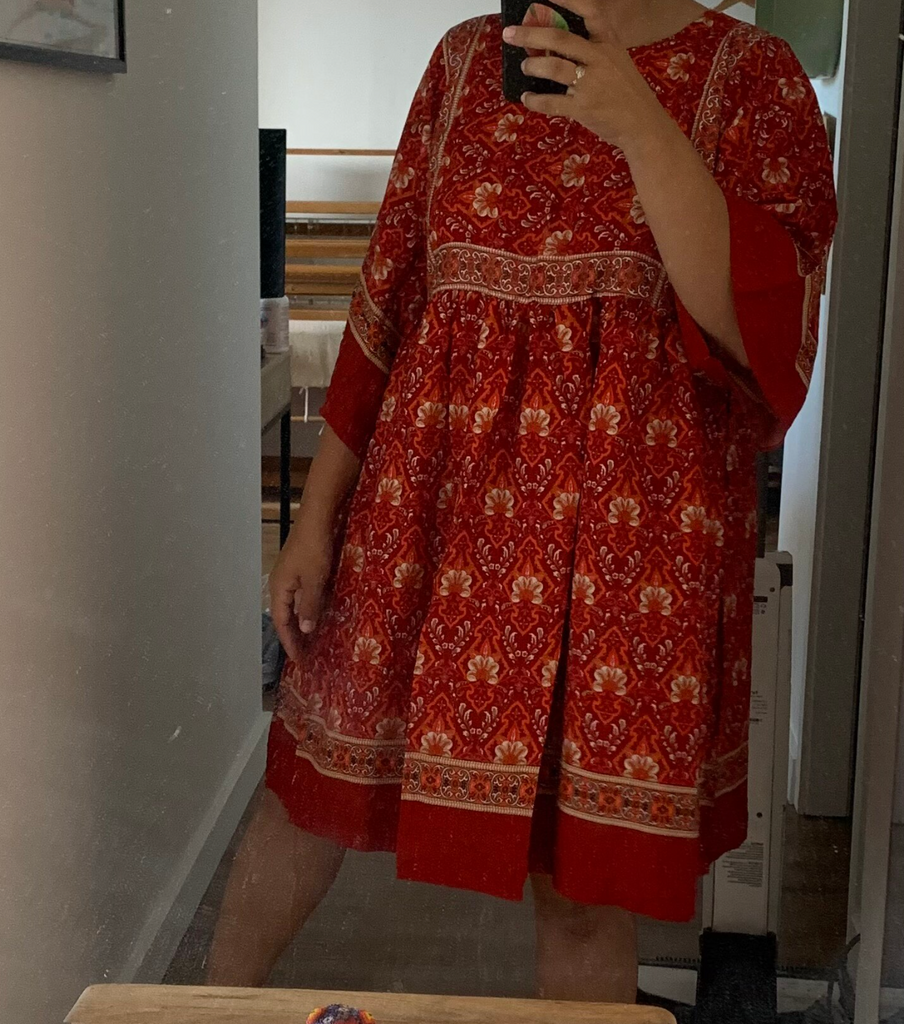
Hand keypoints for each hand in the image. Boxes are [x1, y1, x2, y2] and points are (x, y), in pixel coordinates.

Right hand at [269, 508, 333, 664]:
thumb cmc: (314, 549)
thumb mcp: (314, 580)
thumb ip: (310, 605)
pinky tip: (318, 616)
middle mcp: (280, 584)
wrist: (317, 518)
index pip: (282, 623)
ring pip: (293, 607)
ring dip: (301, 624)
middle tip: (306, 657)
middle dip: (294, 638)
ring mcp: (290, 576)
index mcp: (279, 588)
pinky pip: (301, 596)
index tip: (299, 661)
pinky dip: (307, 610)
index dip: (290, 643)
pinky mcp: (300, 569)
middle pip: (285, 617)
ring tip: (311, 642)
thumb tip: (305, 631)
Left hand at [502, 0, 669, 149]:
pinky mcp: (584, 108)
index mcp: (609, 44)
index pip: (590, 12)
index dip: (568, 0)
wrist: (644, 124)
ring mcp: (591, 84)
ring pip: (554, 68)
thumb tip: (557, 49)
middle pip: (560, 40)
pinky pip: (552, 102)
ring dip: (533, 67)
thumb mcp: (617, 63)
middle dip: (531, 35)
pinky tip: (527, 98)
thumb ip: (594, 53)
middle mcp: (599, 59)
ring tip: (525, 67)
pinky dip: (535, 100)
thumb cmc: (628, 94)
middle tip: (510, 34)